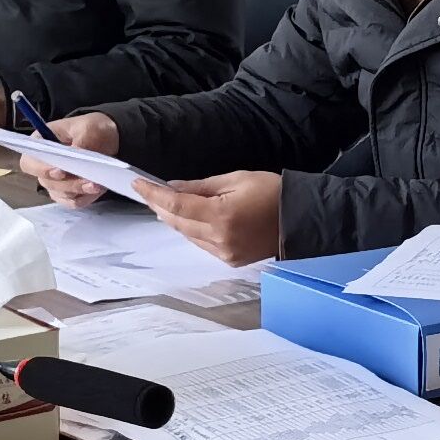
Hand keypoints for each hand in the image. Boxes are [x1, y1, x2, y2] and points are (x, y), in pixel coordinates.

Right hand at [19, 109, 126, 206]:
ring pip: (61, 194)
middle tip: (87, 180)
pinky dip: (85, 197)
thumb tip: (76, 157)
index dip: (41, 169)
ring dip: (79, 191)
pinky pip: (73, 202)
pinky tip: (97, 189)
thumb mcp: (88, 128)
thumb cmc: (93, 129)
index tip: (60, 171)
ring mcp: (56, 181)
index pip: (29, 162)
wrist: (110, 139)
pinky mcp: (69, 192)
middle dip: (68, 183)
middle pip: (46, 182)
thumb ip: (80, 141)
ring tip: (97, 185)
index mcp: (41, 144)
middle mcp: (44, 165)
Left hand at [145, 171, 283, 265]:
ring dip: (174, 219)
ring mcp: (224, 253)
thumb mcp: (236, 179)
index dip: (154, 194)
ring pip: (187, 235)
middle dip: (160, 206)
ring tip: (165, 203)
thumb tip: (173, 187)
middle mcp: (220, 239)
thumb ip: (201, 186)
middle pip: (178, 223)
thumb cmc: (273, 193)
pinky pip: (201, 244)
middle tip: (147, 191)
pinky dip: (191, 230)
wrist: (301, 219)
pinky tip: (189, 219)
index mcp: (221, 216)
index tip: (138, 185)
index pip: (176, 205)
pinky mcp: (230, 260)